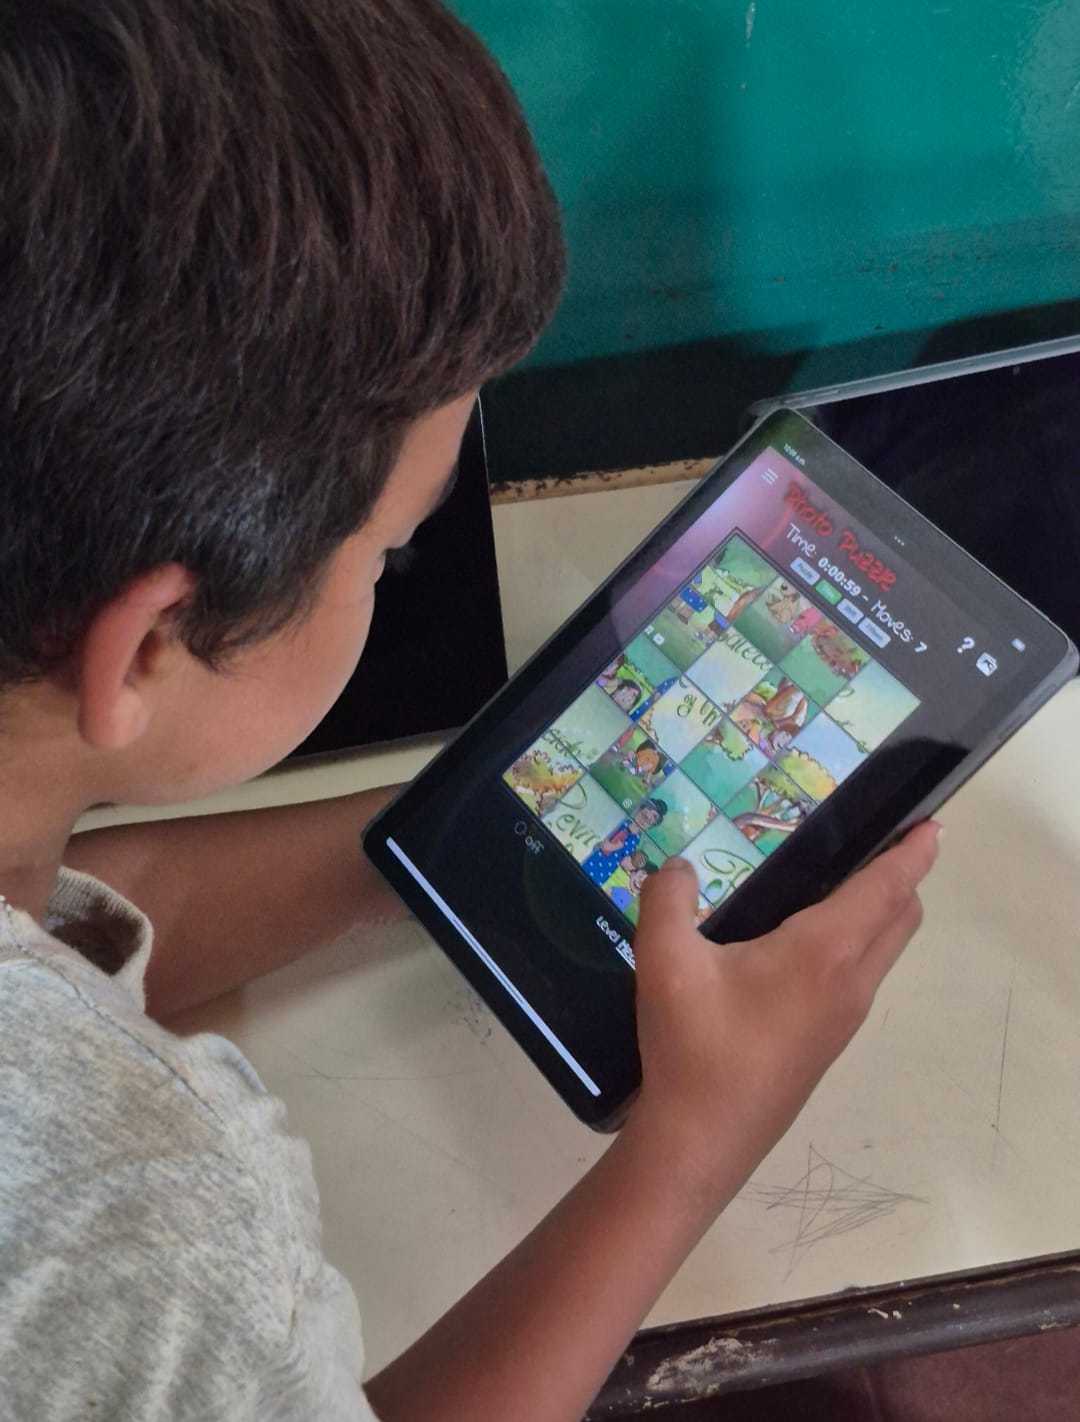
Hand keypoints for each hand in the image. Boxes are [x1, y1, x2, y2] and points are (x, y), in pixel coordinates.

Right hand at [625, 821, 941, 1209]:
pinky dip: (856, 941)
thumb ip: (668, 898)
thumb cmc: (692, 1047)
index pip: (887, 888)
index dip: (913, 853)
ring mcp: (845, 1017)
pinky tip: (801, 940)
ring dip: (880, 911)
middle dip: (902, 876)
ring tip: (836, 882)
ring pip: (883, 949)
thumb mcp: (664, 961)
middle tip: (877, 842)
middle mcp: (849, 981)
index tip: (932, 824)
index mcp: (823, 952)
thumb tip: (679, 868)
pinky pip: (861, 974)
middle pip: (901, 917)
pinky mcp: (829, 1040)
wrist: (702, 1141)